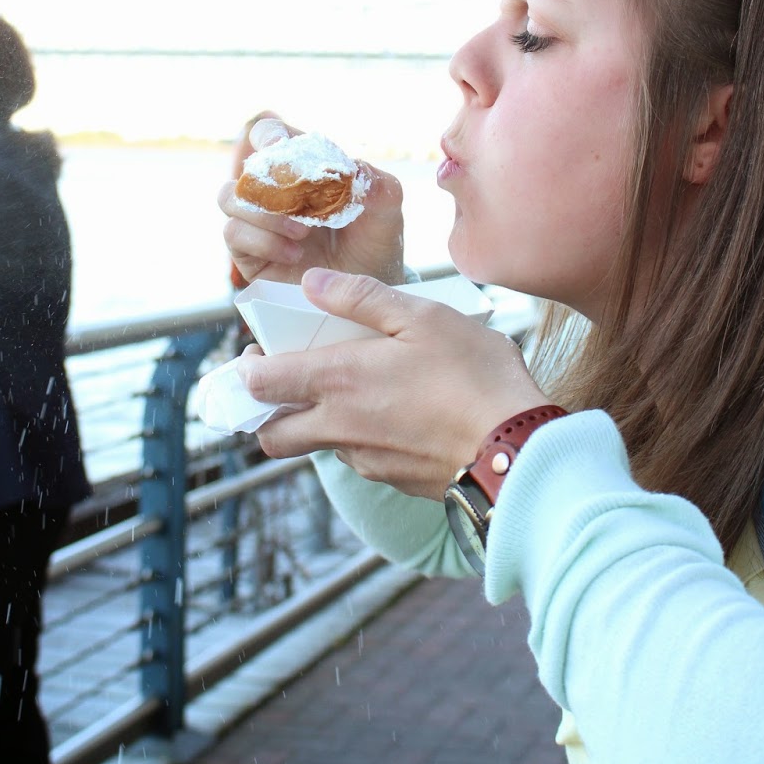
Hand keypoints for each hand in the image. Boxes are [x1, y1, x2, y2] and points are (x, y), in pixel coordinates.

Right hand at [219, 117, 405, 286]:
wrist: (367, 291)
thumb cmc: (374, 242)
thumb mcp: (386, 210)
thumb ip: (377, 185)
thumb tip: (355, 170)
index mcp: (301, 169)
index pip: (271, 136)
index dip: (269, 135)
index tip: (280, 146)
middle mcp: (274, 192)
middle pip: (245, 168)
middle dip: (267, 180)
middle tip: (297, 197)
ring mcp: (257, 222)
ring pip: (230, 198)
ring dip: (265, 212)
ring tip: (302, 232)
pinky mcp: (249, 254)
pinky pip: (234, 233)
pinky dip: (263, 240)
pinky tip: (294, 253)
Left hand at [238, 268, 548, 498]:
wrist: (516, 451)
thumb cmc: (475, 376)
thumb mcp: (422, 316)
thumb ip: (360, 298)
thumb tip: (311, 283)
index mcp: (338, 382)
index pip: (259, 385)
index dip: (247, 369)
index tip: (256, 353)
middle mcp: (340, 427)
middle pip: (272, 435)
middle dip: (265, 412)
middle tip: (287, 383)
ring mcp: (365, 460)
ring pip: (317, 446)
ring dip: (318, 422)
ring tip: (355, 389)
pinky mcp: (393, 480)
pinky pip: (358, 458)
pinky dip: (359, 437)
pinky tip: (395, 413)